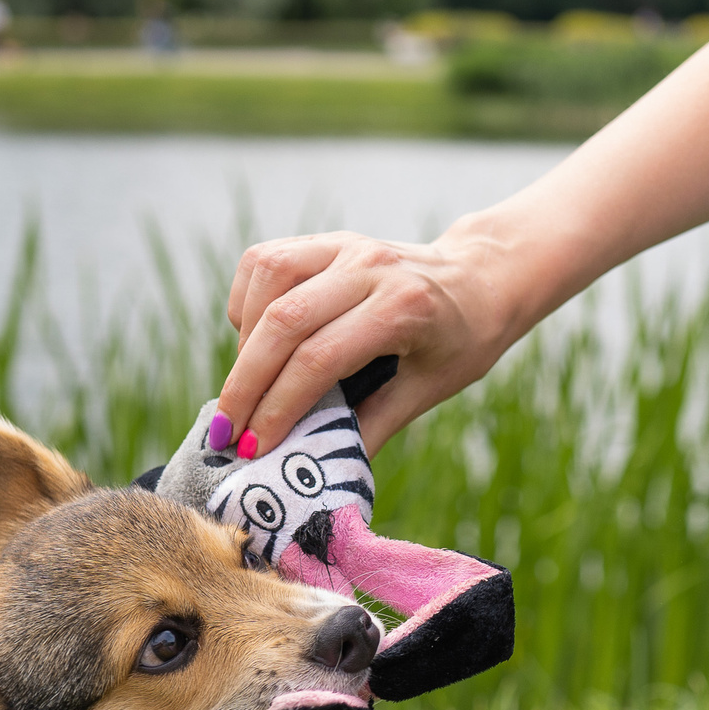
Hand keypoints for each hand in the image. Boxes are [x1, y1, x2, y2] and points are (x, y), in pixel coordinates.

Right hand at [215, 227, 524, 455]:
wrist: (482, 278)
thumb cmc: (461, 341)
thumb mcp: (429, 390)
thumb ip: (372, 425)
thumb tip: (315, 470)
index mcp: (404, 309)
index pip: (320, 359)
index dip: (279, 408)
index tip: (253, 448)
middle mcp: (371, 266)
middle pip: (284, 322)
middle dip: (246, 384)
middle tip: (226, 433)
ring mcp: (346, 244)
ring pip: (267, 280)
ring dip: (244, 341)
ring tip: (245, 387)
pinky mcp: (328, 238)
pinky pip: (265, 261)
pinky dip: (248, 303)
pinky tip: (255, 338)